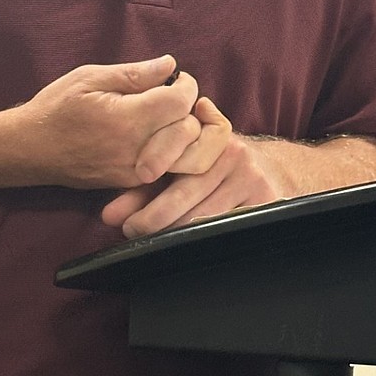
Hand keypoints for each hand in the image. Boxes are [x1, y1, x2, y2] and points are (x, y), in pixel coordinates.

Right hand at [10, 56, 200, 189]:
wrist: (29, 150)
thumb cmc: (56, 108)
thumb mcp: (90, 78)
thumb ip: (135, 74)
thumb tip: (170, 66)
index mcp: (127, 120)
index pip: (181, 103)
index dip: (187, 86)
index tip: (177, 78)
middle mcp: (136, 151)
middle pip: (189, 131)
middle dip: (188, 108)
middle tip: (171, 94)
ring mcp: (135, 172)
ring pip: (185, 155)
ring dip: (184, 132)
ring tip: (166, 114)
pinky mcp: (132, 184)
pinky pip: (169, 169)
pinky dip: (172, 150)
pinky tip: (156, 133)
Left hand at [100, 97, 282, 237]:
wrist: (267, 169)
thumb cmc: (210, 169)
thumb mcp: (181, 165)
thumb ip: (144, 184)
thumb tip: (108, 215)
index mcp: (206, 131)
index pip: (178, 145)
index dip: (158, 156)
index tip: (139, 176)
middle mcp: (231, 150)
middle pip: (188, 188)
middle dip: (155, 213)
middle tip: (130, 228)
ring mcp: (250, 175)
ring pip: (205, 213)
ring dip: (173, 230)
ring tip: (148, 238)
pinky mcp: (266, 198)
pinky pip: (228, 225)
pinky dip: (203, 238)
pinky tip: (184, 244)